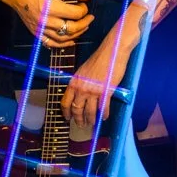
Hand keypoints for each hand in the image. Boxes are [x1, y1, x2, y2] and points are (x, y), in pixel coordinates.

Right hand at [9, 0, 93, 48]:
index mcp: (52, 7)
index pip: (75, 14)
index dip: (84, 10)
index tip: (83, 6)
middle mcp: (47, 20)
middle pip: (72, 28)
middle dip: (84, 23)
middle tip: (89, 18)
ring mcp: (41, 29)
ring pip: (64, 38)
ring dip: (77, 33)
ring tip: (83, 27)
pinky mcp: (37, 34)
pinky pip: (53, 44)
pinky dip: (64, 44)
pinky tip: (72, 40)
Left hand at [63, 10, 144, 125]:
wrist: (111, 52)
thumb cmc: (98, 59)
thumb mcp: (83, 70)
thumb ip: (80, 82)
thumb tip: (79, 94)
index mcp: (74, 82)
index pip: (65, 102)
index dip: (65, 112)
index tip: (67, 118)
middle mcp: (82, 88)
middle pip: (77, 109)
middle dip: (78, 120)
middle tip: (80, 125)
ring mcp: (94, 91)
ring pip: (90, 112)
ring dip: (91, 120)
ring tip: (91, 124)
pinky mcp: (106, 92)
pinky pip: (104, 108)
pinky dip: (104, 114)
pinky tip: (105, 117)